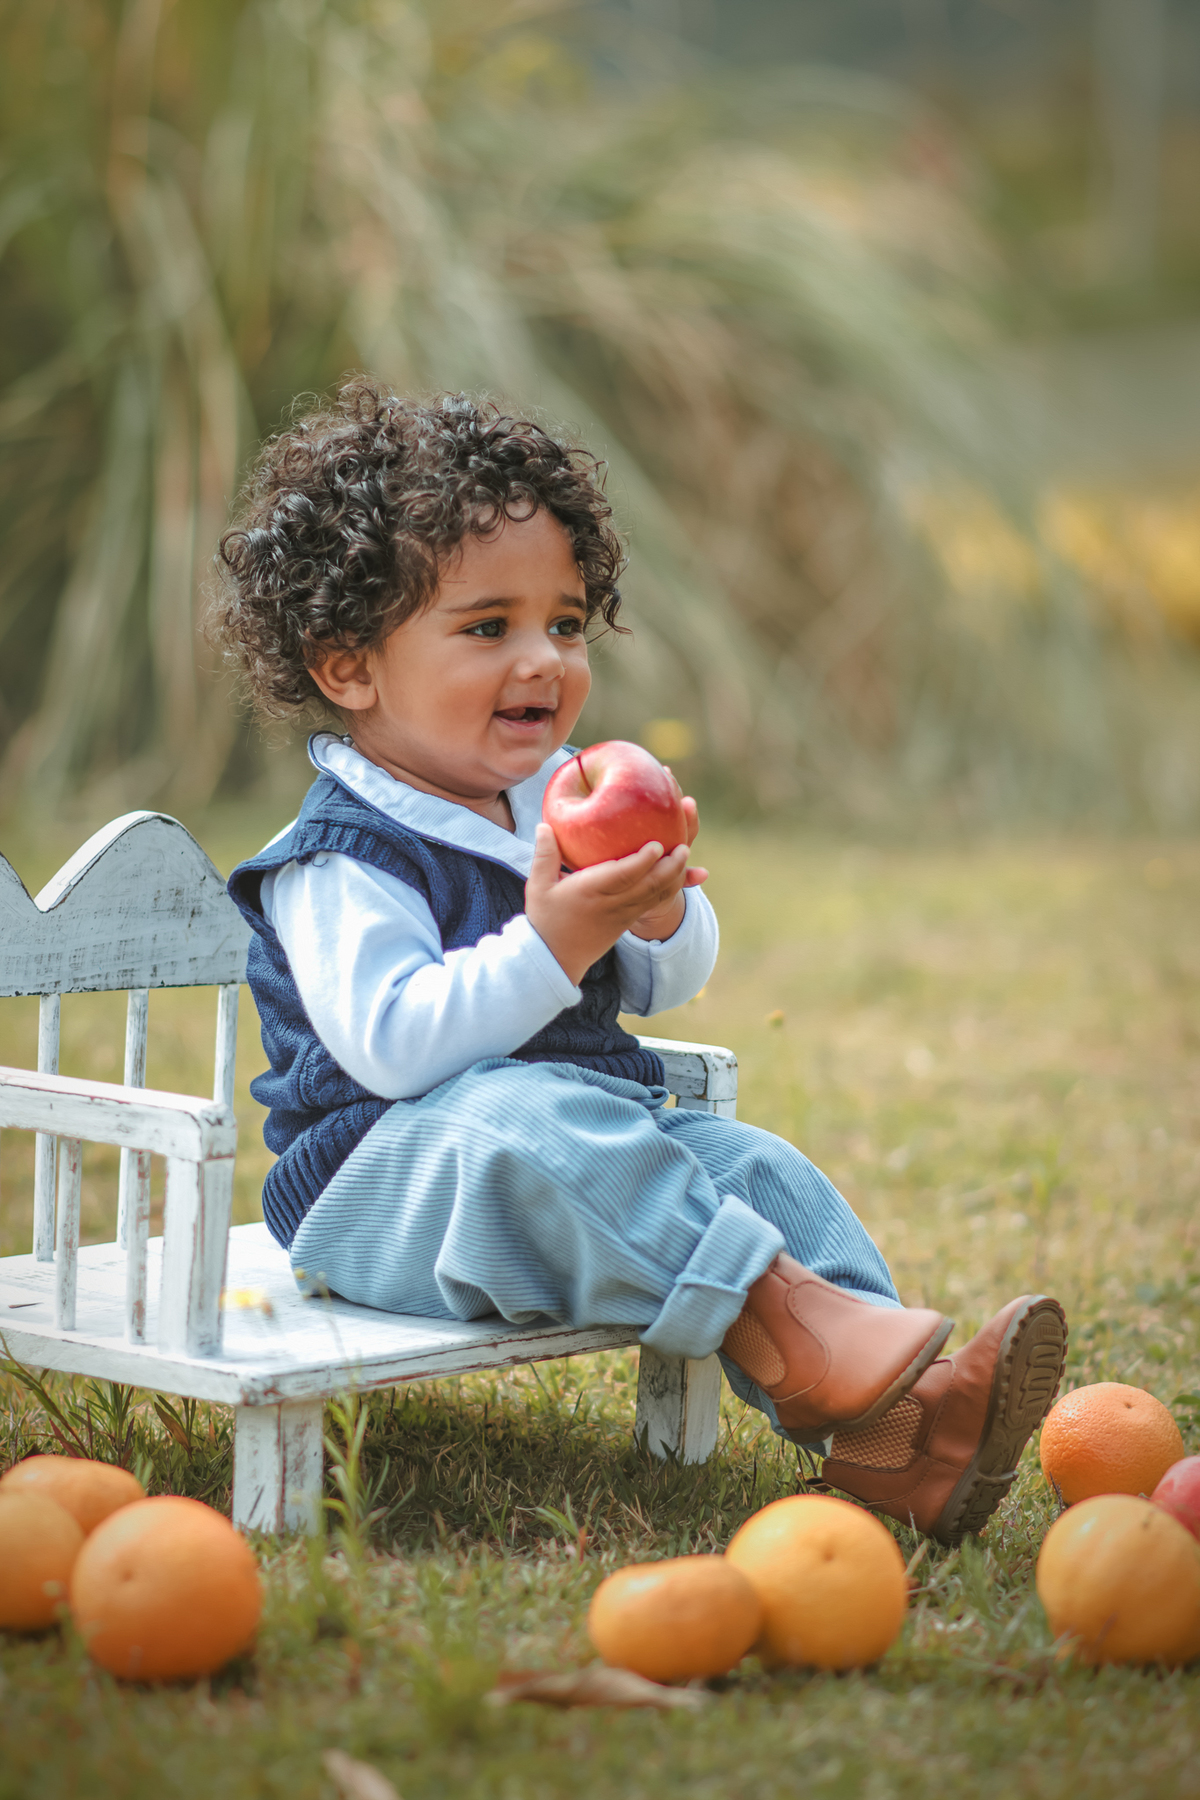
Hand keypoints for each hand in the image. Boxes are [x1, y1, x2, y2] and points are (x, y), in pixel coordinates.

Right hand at [526, 816, 706, 984]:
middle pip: (647, 886)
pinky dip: (667, 889)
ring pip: (654, 895)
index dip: (642, 861)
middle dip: (669, 867)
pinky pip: (652, 903)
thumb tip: (544, 824)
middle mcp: (611, 904)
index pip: (622, 876)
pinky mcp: (627, 922)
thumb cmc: (545, 919)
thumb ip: (544, 855)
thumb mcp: (538, 887)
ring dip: (673, 877)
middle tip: (684, 847)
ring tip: (685, 856)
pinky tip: (676, 874)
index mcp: (590, 892)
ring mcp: (622, 915)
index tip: (657, 845)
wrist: (555, 958)